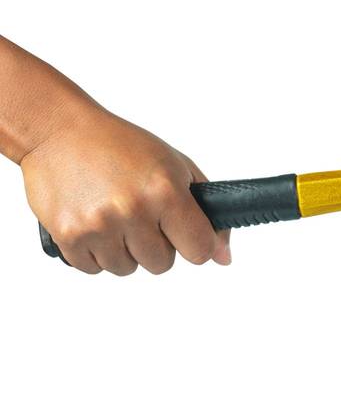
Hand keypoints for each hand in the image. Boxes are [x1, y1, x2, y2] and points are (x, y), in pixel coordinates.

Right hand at [20, 108, 230, 274]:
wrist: (58, 130)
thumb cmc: (120, 145)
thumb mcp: (175, 166)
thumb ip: (206, 212)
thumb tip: (223, 257)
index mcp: (164, 191)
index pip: (199, 250)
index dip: (196, 244)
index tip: (186, 235)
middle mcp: (132, 210)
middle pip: (162, 264)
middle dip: (156, 245)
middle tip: (141, 215)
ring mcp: (98, 226)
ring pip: (127, 269)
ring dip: (125, 250)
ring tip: (115, 215)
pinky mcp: (68, 237)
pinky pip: (94, 269)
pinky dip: (96, 252)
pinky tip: (93, 221)